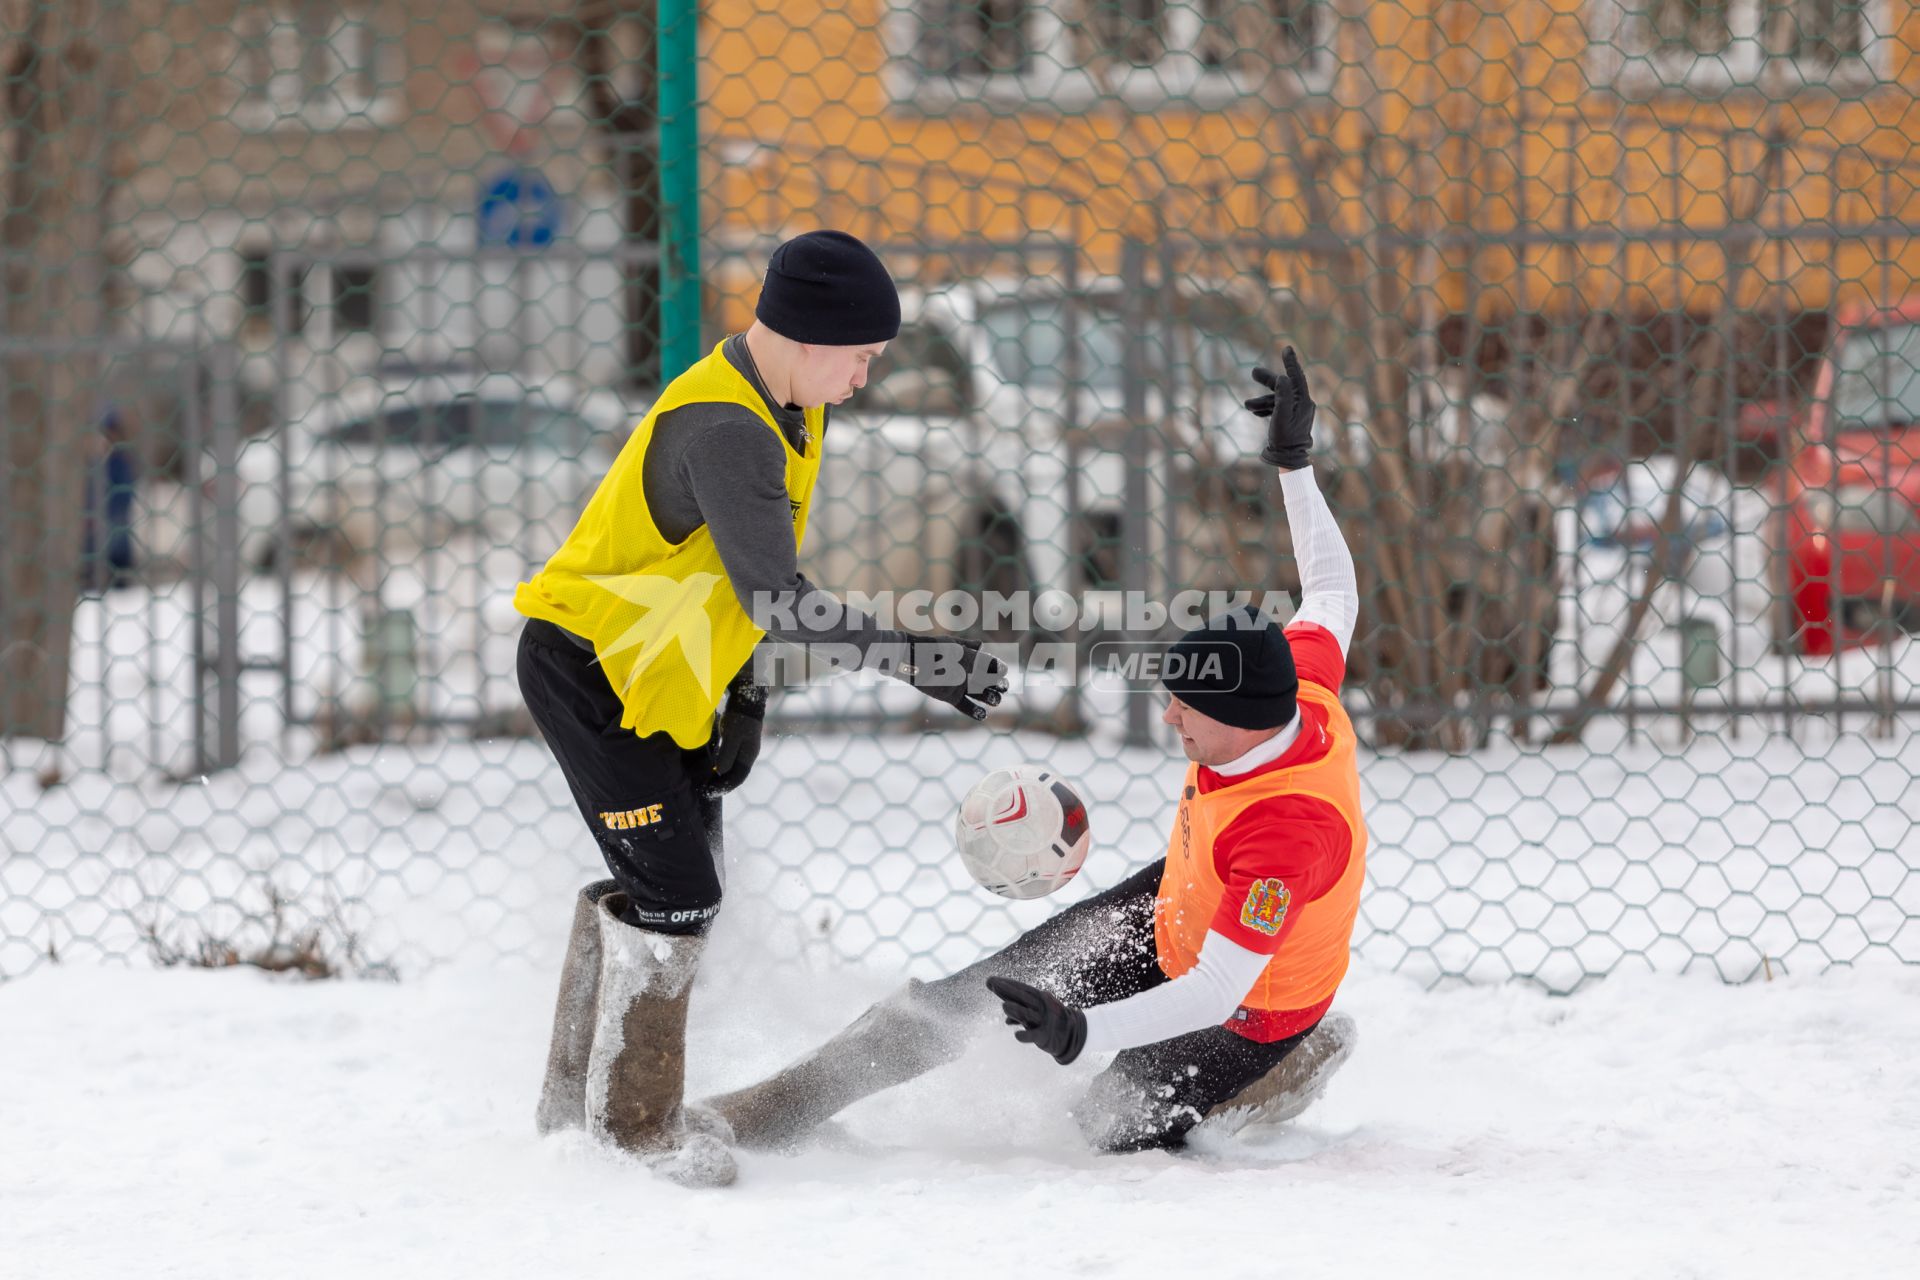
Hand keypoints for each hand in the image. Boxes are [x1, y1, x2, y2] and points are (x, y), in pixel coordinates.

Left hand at [704, 679, 766, 795]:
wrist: (745, 699)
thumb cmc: (739, 718)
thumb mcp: (732, 735)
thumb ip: (727, 754)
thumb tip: (720, 772)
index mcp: (749, 756)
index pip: (738, 778)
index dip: (725, 787)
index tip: (710, 792)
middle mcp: (748, 754)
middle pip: (735, 775)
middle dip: (722, 785)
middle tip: (706, 791)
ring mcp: (743, 748)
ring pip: (732, 768)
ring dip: (720, 776)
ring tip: (707, 782)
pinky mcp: (737, 741)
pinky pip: (729, 759)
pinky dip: (720, 766)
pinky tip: (711, 766)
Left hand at [883, 637, 1008, 721]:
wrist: (912, 659)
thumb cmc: (931, 647)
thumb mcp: (951, 644)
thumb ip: (966, 646)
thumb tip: (981, 646)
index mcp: (971, 659)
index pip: (992, 665)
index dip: (999, 669)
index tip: (1003, 672)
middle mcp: (968, 674)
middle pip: (990, 682)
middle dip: (999, 686)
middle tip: (1002, 688)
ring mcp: (961, 686)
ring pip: (981, 695)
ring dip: (990, 698)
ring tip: (995, 701)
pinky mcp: (951, 697)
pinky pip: (966, 706)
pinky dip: (975, 712)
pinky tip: (983, 714)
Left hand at [986, 976, 1086, 1065]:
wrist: (1073, 1035)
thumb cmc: (1050, 1023)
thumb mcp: (1035, 1016)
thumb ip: (1020, 1016)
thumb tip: (1006, 1021)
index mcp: (1040, 998)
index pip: (1021, 989)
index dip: (1007, 984)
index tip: (991, 980)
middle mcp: (1041, 1007)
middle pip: (1023, 997)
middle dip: (1007, 990)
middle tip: (993, 983)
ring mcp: (1043, 1021)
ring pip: (1027, 1014)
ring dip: (1016, 1010)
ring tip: (1004, 1006)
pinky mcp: (1045, 1036)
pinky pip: (1034, 1035)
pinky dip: (1026, 1035)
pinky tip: (1017, 1035)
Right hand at [1243, 346, 1316, 470]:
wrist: (1288, 459)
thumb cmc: (1285, 438)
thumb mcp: (1281, 415)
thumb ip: (1282, 396)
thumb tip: (1282, 378)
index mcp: (1303, 401)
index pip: (1296, 377)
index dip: (1290, 362)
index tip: (1286, 348)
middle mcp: (1301, 404)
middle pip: (1283, 386)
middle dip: (1267, 381)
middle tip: (1253, 373)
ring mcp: (1296, 412)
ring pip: (1277, 399)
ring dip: (1261, 400)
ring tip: (1246, 405)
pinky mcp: (1289, 420)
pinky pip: (1276, 408)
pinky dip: (1265, 408)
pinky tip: (1253, 411)